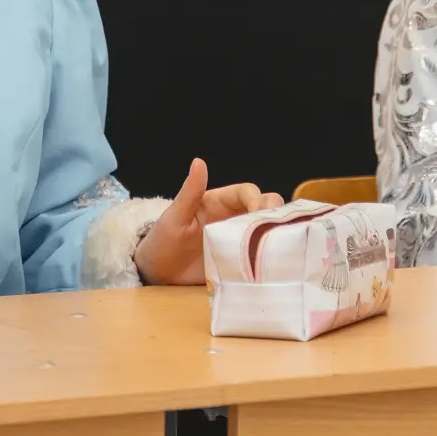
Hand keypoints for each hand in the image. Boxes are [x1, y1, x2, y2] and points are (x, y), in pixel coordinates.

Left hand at [132, 158, 284, 285]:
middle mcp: (234, 220)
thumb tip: (199, 161)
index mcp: (220, 203)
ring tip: (280, 247)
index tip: (259, 215)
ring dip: (277, 234)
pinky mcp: (240, 263)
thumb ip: (190, 192)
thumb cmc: (162, 241)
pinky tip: (275, 264)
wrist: (156, 275)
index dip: (257, 200)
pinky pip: (261, 256)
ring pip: (269, 230)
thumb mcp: (174, 217)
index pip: (247, 192)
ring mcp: (238, 242)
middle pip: (266, 207)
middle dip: (275, 214)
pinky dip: (271, 257)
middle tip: (275, 231)